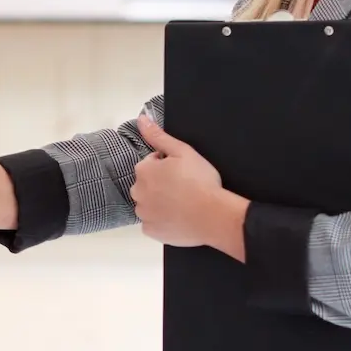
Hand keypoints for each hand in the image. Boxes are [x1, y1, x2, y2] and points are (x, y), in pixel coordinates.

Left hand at [131, 117, 248, 258]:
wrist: (213, 216)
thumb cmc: (200, 181)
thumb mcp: (182, 151)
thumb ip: (158, 136)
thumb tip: (141, 119)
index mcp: (143, 170)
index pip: (151, 163)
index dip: (168, 166)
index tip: (183, 173)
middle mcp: (137, 192)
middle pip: (147, 184)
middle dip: (160, 184)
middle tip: (184, 188)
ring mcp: (143, 214)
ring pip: (149, 204)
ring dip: (160, 203)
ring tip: (183, 204)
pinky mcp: (150, 231)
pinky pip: (153, 223)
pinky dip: (162, 221)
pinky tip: (178, 217)